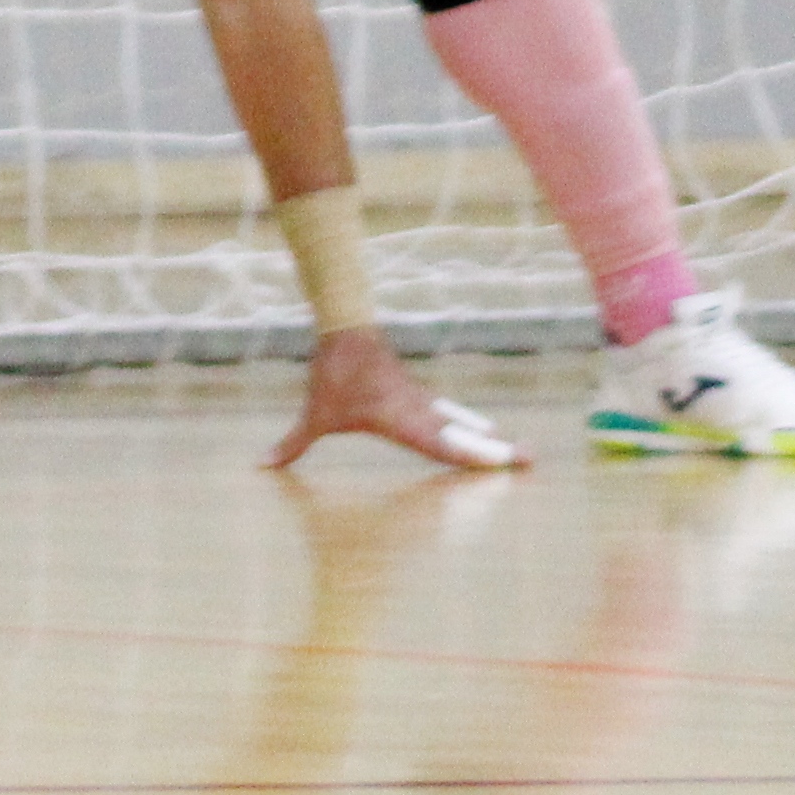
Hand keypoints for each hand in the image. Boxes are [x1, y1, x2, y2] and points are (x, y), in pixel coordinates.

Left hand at [265, 327, 520, 474]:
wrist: (347, 329)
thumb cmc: (333, 376)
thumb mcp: (315, 415)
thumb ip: (293, 444)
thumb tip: (261, 465)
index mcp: (401, 421)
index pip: (441, 447)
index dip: (471, 458)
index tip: (500, 465)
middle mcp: (420, 414)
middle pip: (465, 438)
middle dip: (498, 450)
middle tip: (533, 460)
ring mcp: (423, 403)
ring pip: (462, 425)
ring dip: (490, 438)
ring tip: (521, 451)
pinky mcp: (420, 396)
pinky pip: (451, 415)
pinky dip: (471, 426)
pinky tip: (483, 431)